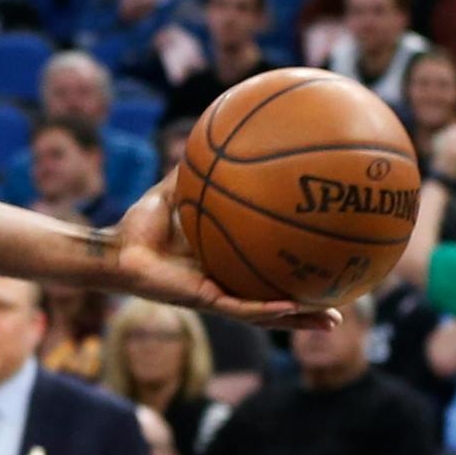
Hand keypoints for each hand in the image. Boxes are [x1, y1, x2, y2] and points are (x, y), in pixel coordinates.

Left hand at [108, 174, 333, 328]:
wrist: (113, 251)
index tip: (324, 270)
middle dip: (308, 309)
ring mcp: (216, 297)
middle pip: (276, 304)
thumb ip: (195, 171)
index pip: (265, 276)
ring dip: (298, 318)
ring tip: (332, 319)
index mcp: (223, 267)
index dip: (293, 277)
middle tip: (341, 307)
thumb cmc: (138, 227)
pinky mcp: (203, 300)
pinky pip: (241, 309)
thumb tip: (214, 136)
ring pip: (266, 315)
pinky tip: (292, 306)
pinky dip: (267, 310)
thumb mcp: (174, 193)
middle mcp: (224, 287)